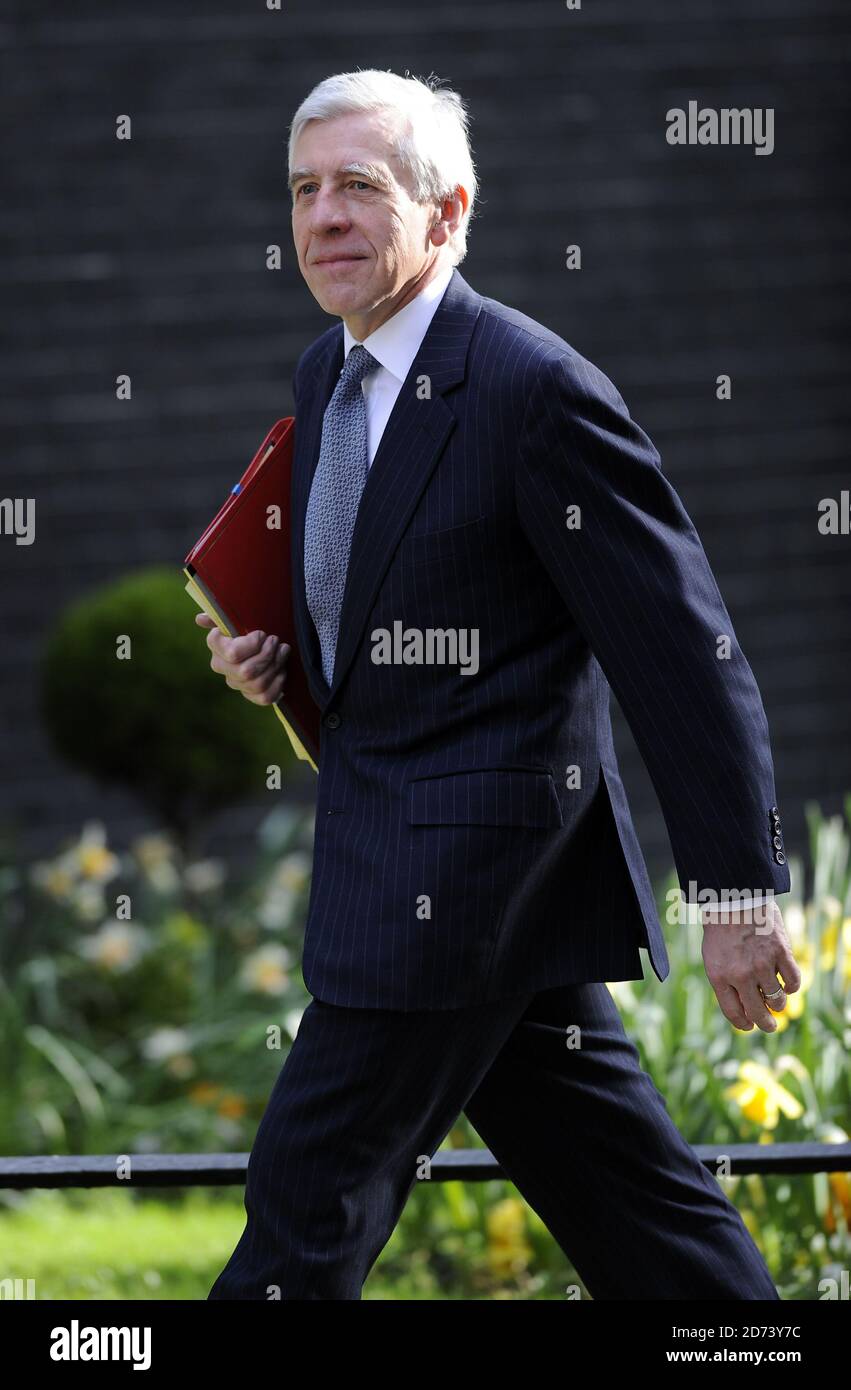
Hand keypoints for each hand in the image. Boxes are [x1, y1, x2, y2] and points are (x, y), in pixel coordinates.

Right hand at [195, 612, 289, 705]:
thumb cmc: (249, 626)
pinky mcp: (252, 696)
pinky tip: (281, 670)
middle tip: (276, 641)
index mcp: (217, 649)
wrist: (265, 641)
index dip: (252, 644)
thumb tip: (200, 619)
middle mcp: (223, 668)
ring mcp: (237, 684)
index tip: (261, 633)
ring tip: (283, 651)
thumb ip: (219, 616)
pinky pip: (265, 697)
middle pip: (247, 671)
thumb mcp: (237, 618)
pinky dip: (277, 683)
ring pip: (257, 684)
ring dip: (275, 665)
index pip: (233, 653)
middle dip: (267, 655)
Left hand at [699, 899, 801, 1032]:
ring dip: (778, 1004)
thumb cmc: (721, 929)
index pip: (734, 1013)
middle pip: (758, 1013)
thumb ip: (725, 983)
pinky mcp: (781, 953)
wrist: (734, 898)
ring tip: (776, 1000)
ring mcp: (762, 964)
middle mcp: (741, 974)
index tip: (750, 1026)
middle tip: (770, 1026)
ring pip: (778, 1001)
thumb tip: (743, 1009)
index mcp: (719, 976)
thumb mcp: (712, 958)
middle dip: (766, 1025)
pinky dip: (792, 987)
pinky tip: (787, 985)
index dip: (744, 1024)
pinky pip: (793, 982)